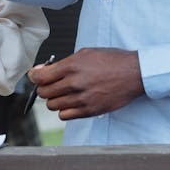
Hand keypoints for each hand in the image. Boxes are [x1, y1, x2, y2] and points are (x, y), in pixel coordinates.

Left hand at [27, 48, 144, 120]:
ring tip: (64, 93)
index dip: (34, 77)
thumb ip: (61, 63)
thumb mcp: (85, 53)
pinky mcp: (90, 111)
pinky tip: (71, 102)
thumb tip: (40, 70)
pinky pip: (64, 116)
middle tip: (52, 84)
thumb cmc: (111, 61)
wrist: (134, 73)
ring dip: (55, 99)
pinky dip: (64, 110)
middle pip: (44, 93)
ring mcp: (82, 99)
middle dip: (44, 88)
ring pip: (52, 105)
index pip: (40, 77)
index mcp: (72, 66)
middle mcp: (75, 83)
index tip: (36, 76)